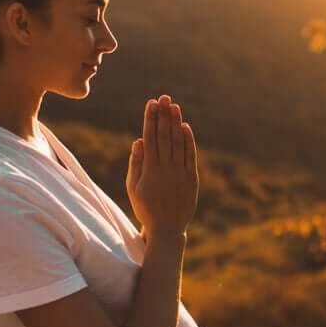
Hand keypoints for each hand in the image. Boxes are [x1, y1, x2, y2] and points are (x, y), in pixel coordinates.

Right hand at [126, 94, 197, 238]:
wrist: (167, 229)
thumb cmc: (146, 208)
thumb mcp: (134, 188)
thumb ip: (136, 163)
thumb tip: (139, 140)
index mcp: (149, 170)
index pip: (150, 138)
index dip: (151, 119)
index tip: (151, 103)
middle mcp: (166, 169)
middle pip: (164, 136)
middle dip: (164, 115)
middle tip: (164, 97)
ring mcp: (180, 173)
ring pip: (178, 143)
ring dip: (175, 123)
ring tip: (174, 106)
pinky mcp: (191, 179)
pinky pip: (190, 155)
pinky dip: (188, 140)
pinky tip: (185, 126)